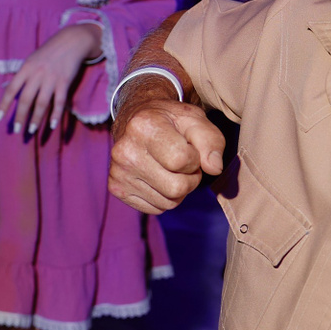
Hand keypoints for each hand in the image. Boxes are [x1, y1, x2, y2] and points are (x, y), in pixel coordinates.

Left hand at [0, 23, 100, 136]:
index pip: (11, 89)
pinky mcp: (65, 82)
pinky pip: (59, 101)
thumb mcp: (31, 60)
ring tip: (31, 130)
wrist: (71, 41)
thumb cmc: (48, 52)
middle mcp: (37, 74)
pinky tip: (52, 125)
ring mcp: (51, 78)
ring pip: (41, 103)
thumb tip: (6, 89)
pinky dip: (56, 114)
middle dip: (20, 116)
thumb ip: (21, 76)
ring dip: (36, 119)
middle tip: (16, 130)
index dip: (4, 105)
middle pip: (25, 99)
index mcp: (26, 68)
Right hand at [109, 96, 225, 213]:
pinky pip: (155, 208)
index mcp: (143, 126)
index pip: (182, 161)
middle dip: (189, 179)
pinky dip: (163, 198)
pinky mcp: (116, 188)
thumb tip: (214, 169)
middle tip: (183, 165)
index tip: (188, 148)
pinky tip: (157, 178)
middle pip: (176, 188)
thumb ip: (212, 141)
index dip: (194, 159)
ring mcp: (118, 171)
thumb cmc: (169, 121)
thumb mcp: (195, 120)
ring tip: (170, 170)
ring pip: (168, 202)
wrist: (136, 121)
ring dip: (178, 190)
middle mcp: (125, 150)